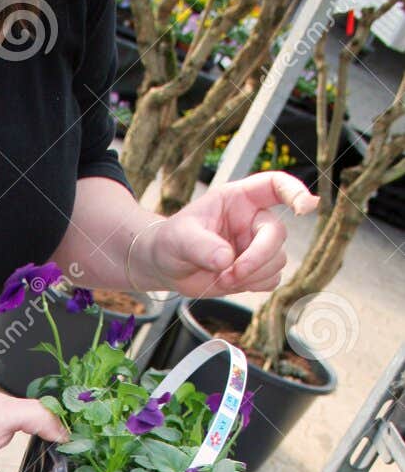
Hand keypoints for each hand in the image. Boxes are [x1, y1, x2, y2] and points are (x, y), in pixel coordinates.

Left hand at [133, 172, 319, 298]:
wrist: (166, 266)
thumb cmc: (171, 241)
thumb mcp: (179, 239)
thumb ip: (202, 246)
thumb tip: (226, 260)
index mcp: (239, 199)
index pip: (275, 185)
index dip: (294, 191)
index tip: (305, 207)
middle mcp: (253, 219)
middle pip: (278, 235)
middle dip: (257, 258)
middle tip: (229, 274)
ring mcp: (256, 245)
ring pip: (277, 261)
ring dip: (252, 275)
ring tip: (221, 278)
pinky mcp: (255, 270)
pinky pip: (270, 280)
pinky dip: (252, 286)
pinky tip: (230, 283)